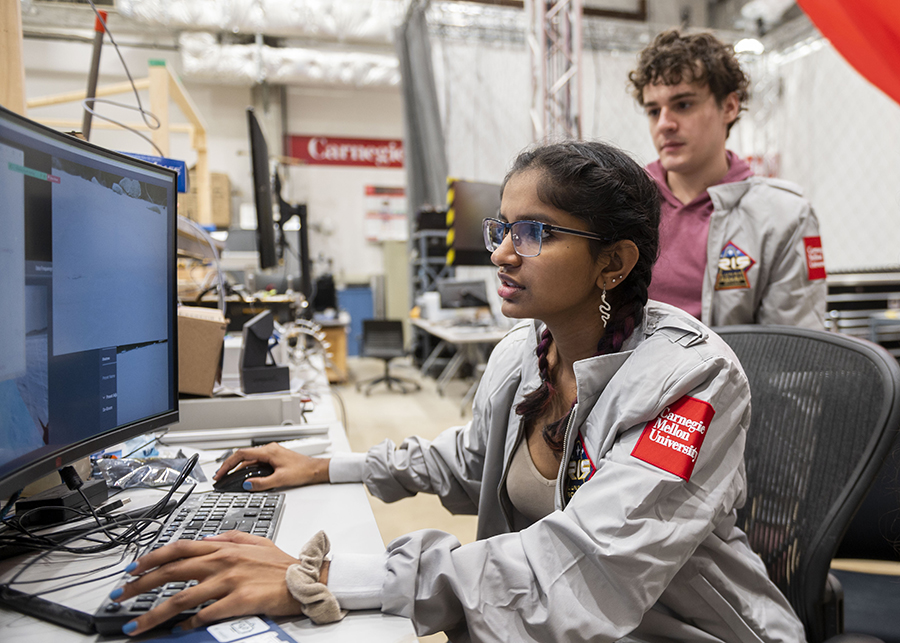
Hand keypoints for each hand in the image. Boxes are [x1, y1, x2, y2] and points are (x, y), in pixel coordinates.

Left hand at [112, 531, 304, 635]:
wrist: (306, 578)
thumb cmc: (282, 564)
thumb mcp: (255, 541)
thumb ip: (228, 537)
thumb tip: (205, 540)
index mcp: (223, 547)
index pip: (177, 549)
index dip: (151, 559)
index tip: (132, 570)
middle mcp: (222, 562)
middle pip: (171, 572)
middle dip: (140, 585)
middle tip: (121, 597)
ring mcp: (229, 581)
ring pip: (181, 598)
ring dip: (154, 614)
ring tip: (137, 626)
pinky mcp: (238, 601)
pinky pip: (205, 614)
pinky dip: (188, 624)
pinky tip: (178, 630)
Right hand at [214, 442, 329, 490]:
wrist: (315, 469)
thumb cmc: (303, 471)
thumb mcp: (280, 480)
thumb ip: (262, 483)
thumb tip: (247, 484)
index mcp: (269, 451)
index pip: (242, 454)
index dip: (228, 463)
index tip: (220, 473)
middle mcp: (269, 450)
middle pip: (243, 456)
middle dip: (230, 466)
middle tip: (220, 477)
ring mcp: (271, 453)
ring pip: (249, 460)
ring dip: (238, 468)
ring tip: (228, 478)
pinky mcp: (274, 458)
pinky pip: (256, 462)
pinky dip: (247, 469)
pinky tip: (243, 476)